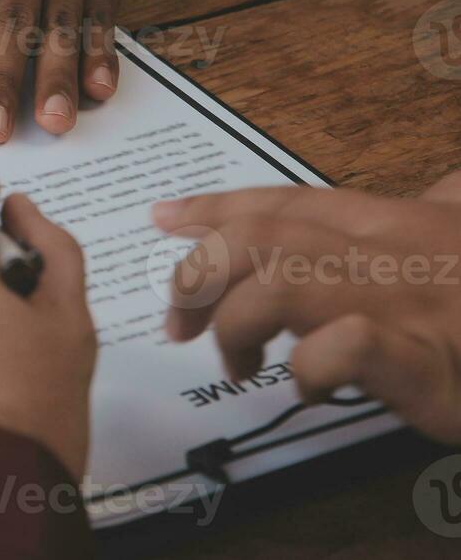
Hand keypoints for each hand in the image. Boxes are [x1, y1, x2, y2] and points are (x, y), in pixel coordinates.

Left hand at [155, 171, 460, 442]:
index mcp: (391, 224)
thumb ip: (383, 238)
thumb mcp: (445, 255)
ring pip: (280, 282)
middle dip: (198, 276)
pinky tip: (310, 392)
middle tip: (180, 325)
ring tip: (240, 365)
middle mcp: (392, 252)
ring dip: (236, 324)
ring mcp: (408, 304)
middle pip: (259, 238)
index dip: (214, 208)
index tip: (162, 218)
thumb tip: (325, 229)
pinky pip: (345, 345)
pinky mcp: (427, 361)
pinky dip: (309, 369)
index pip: (283, 203)